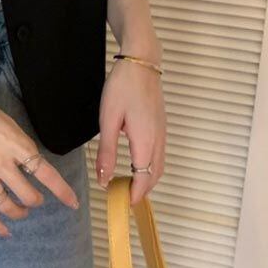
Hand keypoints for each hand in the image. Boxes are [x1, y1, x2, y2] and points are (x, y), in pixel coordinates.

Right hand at [0, 86, 79, 236]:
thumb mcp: (6, 120)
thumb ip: (18, 142)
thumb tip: (27, 159)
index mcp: (15, 144)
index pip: (45, 173)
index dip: (61, 190)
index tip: (72, 202)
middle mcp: (2, 163)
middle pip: (27, 194)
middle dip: (36, 201)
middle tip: (36, 199)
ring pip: (6, 205)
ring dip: (18, 212)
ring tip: (22, 211)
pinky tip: (4, 230)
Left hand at [96, 57, 165, 205]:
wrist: (141, 63)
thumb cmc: (122, 88)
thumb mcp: (108, 120)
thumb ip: (107, 152)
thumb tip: (104, 179)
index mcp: (145, 142)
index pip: (143, 179)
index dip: (134, 194)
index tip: (122, 204)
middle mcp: (159, 141)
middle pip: (154, 176)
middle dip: (141, 191)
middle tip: (123, 197)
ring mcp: (163, 133)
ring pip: (159, 166)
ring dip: (147, 179)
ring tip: (128, 184)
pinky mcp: (162, 126)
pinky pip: (159, 154)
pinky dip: (150, 166)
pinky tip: (136, 163)